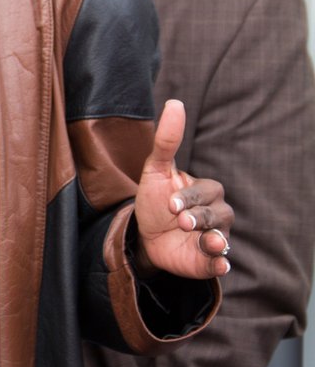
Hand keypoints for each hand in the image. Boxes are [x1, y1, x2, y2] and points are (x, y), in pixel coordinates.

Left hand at [133, 99, 232, 279]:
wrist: (144, 237)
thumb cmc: (153, 200)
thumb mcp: (155, 170)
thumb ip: (167, 141)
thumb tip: (175, 103)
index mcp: (206, 191)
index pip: (206, 192)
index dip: (188, 197)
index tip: (169, 204)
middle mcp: (216, 213)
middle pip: (217, 214)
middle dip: (199, 217)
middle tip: (180, 221)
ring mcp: (214, 237)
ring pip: (223, 237)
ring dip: (215, 239)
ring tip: (207, 242)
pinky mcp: (209, 260)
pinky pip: (222, 261)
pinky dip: (222, 262)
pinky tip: (220, 263)